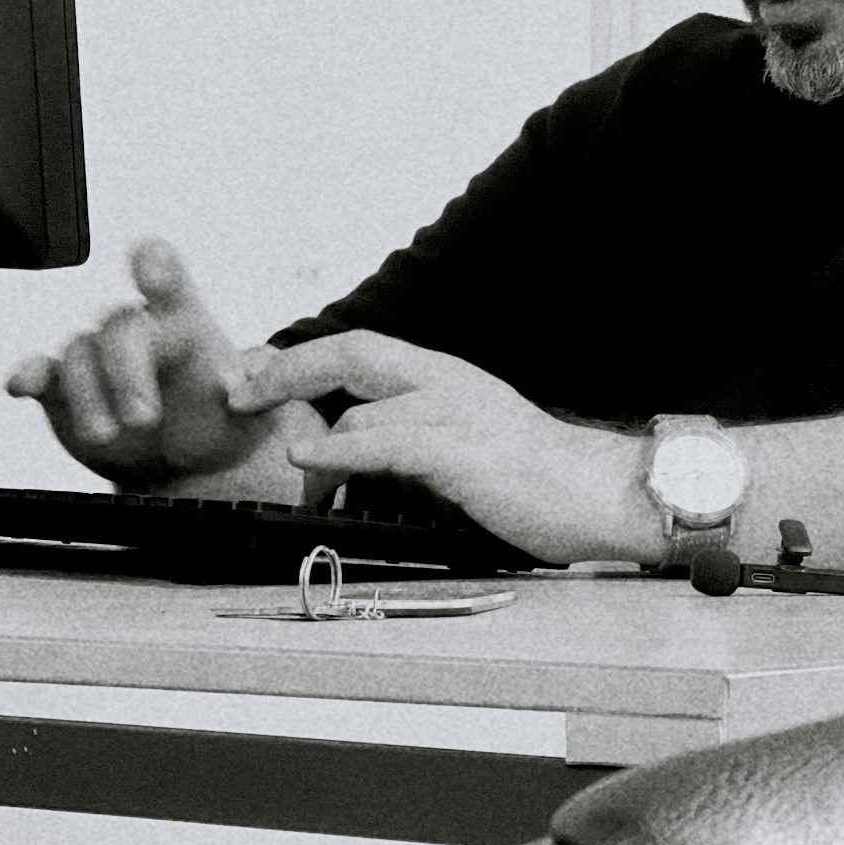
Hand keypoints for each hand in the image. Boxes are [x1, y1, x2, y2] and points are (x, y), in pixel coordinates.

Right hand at [7, 239, 322, 498]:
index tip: (151, 267)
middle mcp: (135, 332)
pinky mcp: (64, 389)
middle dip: (127, 372)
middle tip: (142, 419)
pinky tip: (20, 385)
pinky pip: (41, 372)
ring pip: (77, 355)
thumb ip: (252, 395)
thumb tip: (234, 385)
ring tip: (106, 434)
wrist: (189, 462)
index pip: (169, 283)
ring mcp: (97, 357)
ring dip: (87, 395)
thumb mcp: (251, 412)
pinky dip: (29, 375)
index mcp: (183, 324)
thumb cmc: (221, 420)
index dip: (158, 268)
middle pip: (119, 330)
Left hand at [232, 331, 661, 564]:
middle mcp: (447, 383)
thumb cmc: (542, 482)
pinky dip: (341, 444)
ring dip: (303, 401)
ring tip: (256, 419)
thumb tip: (362, 454)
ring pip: (364, 389)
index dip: (305, 358)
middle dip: (288, 364)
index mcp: (447, 381)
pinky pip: (390, 439)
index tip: (256, 371)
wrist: (607, 494)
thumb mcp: (468, 451)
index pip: (364, 352)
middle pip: (353, 350)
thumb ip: (415, 444)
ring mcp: (456, 413)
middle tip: (236, 384)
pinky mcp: (462, 452)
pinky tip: (309, 454)